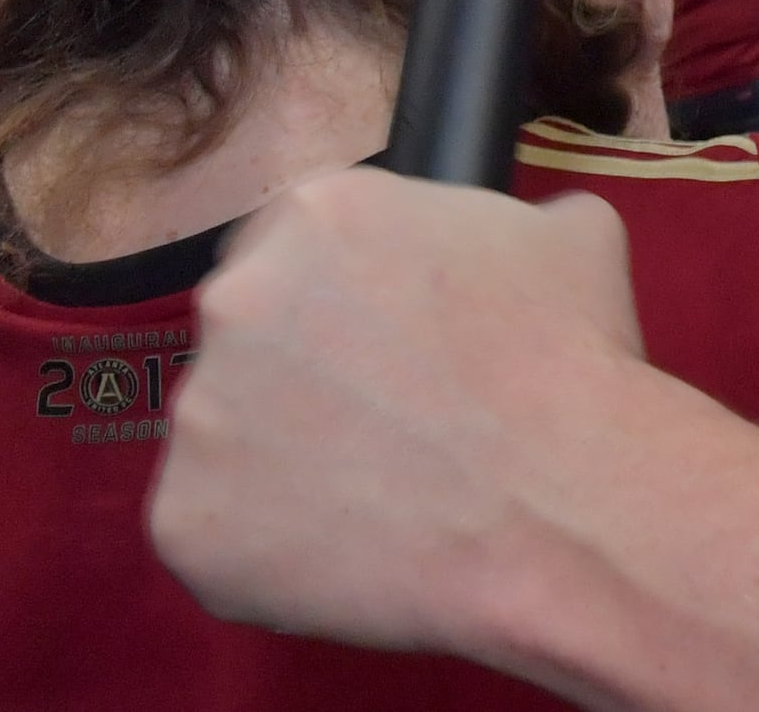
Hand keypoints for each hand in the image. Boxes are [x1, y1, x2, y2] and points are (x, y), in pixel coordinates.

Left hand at [150, 168, 647, 657]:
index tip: (374, 339)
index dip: (334, 294)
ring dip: (285, 457)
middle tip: (383, 417)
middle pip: (246, 332)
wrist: (562, 508)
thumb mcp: (571, 235)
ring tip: (379, 490)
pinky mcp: (186, 523)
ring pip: (229, 434)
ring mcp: (201, 416)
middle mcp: (237, 300)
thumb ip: (503, 223)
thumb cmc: (573, 366)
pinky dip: (268, 544)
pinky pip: (214, 529)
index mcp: (319, 214)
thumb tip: (510, 241)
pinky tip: (351, 545)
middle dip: (302, 370)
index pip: (287, 241)